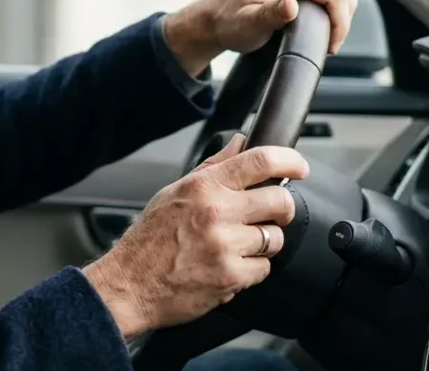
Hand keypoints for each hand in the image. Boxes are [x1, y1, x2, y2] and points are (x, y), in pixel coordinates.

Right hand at [82, 134, 307, 339]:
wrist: (129, 285)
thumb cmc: (149, 239)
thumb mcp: (175, 192)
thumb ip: (212, 166)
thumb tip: (240, 142)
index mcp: (203, 186)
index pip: (260, 161)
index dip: (289, 160)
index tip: (299, 167)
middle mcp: (216, 212)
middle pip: (279, 200)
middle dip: (281, 208)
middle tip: (270, 214)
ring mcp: (225, 245)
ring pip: (276, 237)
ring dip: (264, 242)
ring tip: (239, 245)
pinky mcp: (231, 276)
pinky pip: (264, 268)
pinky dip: (252, 269)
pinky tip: (230, 265)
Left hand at [163, 0, 359, 75]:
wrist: (216, 17)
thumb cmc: (229, 23)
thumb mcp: (248, 25)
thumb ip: (270, 14)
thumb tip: (290, 5)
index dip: (340, 24)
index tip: (330, 47)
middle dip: (340, 22)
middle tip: (326, 46)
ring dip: (336, 16)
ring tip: (320, 37)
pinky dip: (329, 9)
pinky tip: (317, 24)